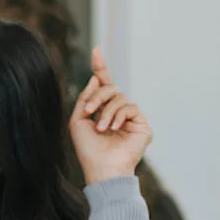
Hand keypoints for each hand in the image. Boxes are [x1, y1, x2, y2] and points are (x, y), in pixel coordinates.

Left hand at [69, 47, 151, 183]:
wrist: (101, 168)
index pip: (102, 85)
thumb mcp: (77, 121)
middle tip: (89, 111)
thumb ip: (85, 99)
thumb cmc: (87, 149)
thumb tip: (96, 79)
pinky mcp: (142, 125)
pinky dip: (118, 116)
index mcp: (101, 110)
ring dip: (106, 111)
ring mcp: (130, 118)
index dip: (100, 67)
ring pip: (120, 97)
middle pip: (110, 88)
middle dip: (98, 96)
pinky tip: (113, 129)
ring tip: (100, 128)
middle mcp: (116, 112)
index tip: (96, 50)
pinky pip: (130, 107)